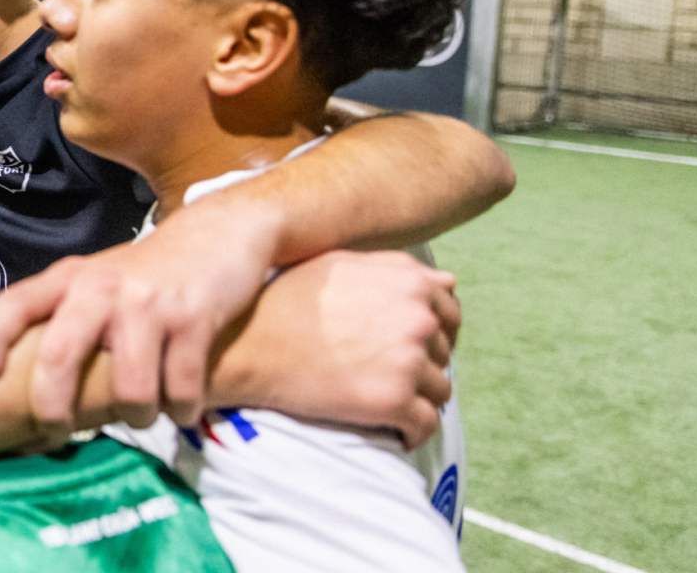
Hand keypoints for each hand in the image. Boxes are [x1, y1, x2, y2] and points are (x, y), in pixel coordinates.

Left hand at [0, 211, 282, 430]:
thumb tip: (12, 378)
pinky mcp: (194, 319)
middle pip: (61, 357)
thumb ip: (60, 316)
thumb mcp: (93, 279)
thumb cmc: (144, 272)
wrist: (217, 232)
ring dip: (136, 417)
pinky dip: (182, 411)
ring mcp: (148, 304)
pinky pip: (182, 389)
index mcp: (69, 279)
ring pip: (131, 390)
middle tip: (57, 433)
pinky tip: (181, 408)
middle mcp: (102, 288)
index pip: (17, 303)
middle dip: (54, 409)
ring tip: (141, 414)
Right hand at [211, 250, 459, 448]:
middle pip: (444, 352)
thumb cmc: (283, 302)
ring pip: (440, 390)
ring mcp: (408, 362)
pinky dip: (414, 432)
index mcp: (409, 282)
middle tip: (390, 374)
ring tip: (388, 403)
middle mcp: (417, 319)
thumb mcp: (340, 264)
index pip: (450, 310)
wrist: (246, 346)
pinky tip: (396, 432)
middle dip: (424, 364)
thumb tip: (441, 282)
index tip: (413, 345)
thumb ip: (394, 270)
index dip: (434, 329)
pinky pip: (426, 425)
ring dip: (419, 398)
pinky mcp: (393, 401)